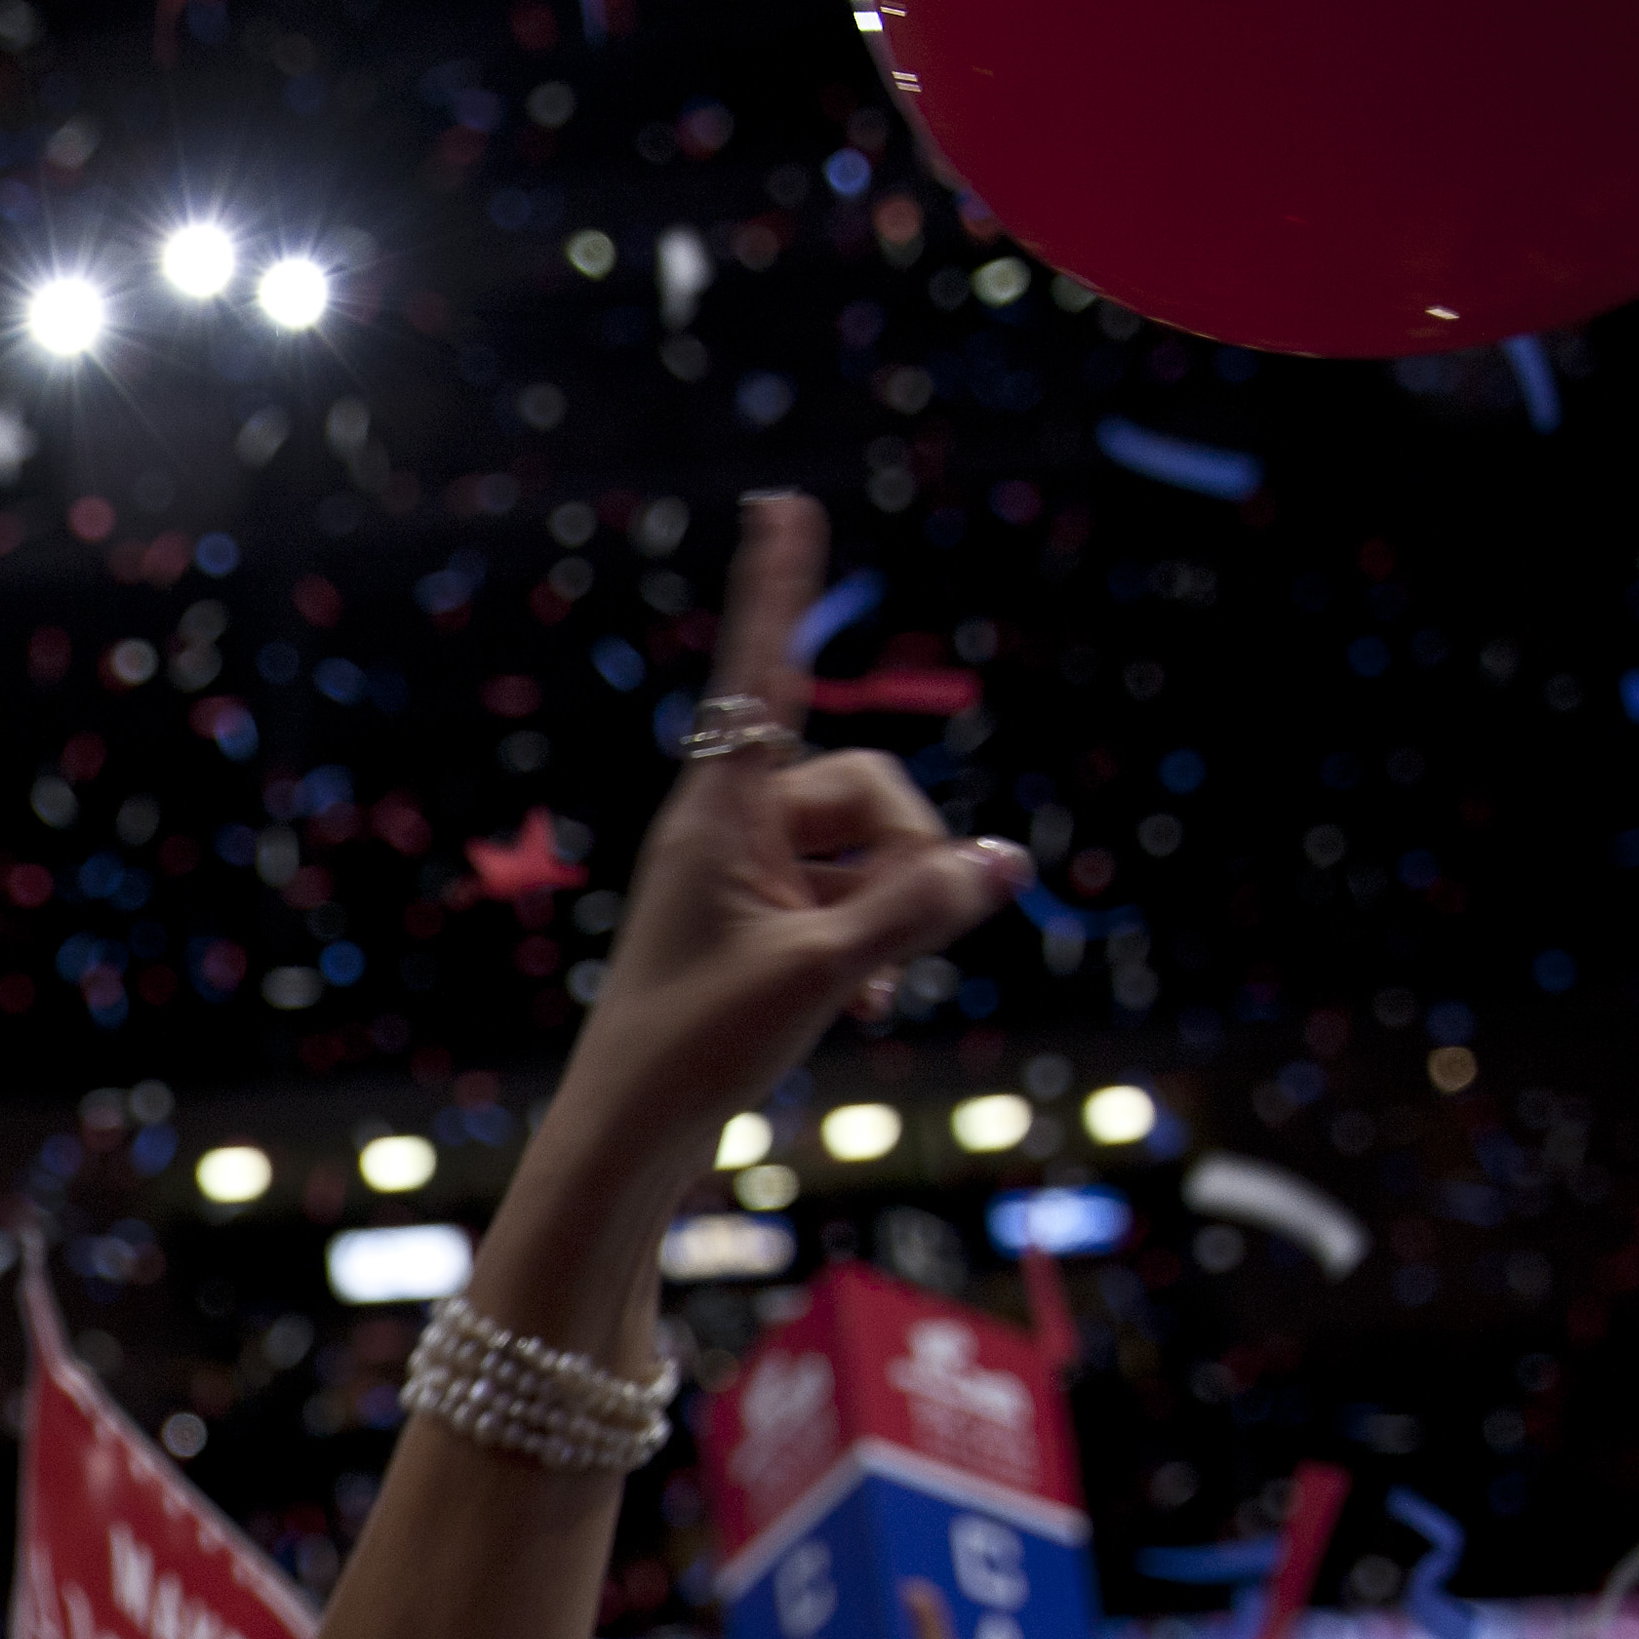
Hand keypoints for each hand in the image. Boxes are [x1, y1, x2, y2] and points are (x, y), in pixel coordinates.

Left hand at [533, 496, 1031, 1215]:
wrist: (631, 1133)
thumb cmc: (696, 1047)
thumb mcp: (823, 971)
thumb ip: (919, 907)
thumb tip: (1006, 861)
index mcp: (717, 812)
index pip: (759, 673)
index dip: (779, 588)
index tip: (781, 504)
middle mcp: (728, 828)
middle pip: (863, 789)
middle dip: (905, 854)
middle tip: (898, 945)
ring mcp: (747, 877)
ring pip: (869, 850)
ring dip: (897, 909)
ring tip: (880, 987)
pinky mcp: (763, 923)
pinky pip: (852, 899)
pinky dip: (878, 939)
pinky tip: (881, 1000)